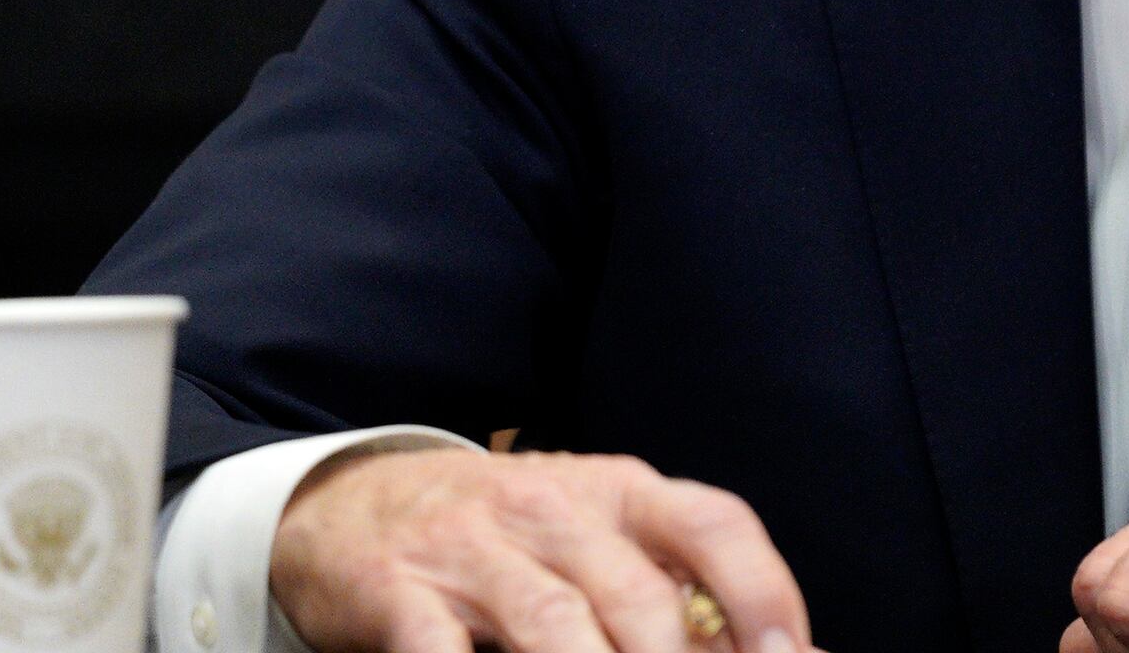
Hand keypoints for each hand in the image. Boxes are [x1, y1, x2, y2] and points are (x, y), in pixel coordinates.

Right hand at [272, 443, 816, 652]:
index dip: (762, 592)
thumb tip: (778, 652)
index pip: (712, 524)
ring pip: (557, 629)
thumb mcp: (591, 535)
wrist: (349, 501)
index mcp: (618, 492)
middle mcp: (554, 511)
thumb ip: (670, 587)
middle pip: (642, 599)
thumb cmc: (504, 535)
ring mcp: (474, 551)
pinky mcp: (401, 593)